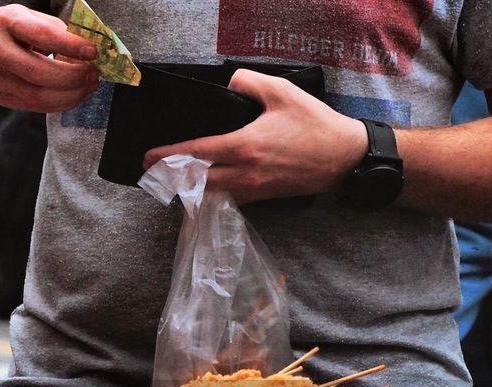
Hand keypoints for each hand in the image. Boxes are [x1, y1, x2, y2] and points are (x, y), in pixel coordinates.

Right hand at [0, 5, 98, 113]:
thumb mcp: (23, 17)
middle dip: (72, 77)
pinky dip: (59, 103)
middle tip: (93, 74)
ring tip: (88, 86)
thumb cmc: (4, 30)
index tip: (92, 52)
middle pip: (38, 73)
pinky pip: (34, 106)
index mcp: (5, 21)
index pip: (41, 35)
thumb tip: (84, 46)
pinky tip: (74, 95)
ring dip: (70, 95)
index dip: (70, 46)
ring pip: (37, 96)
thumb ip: (51, 28)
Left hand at [142, 69, 367, 204]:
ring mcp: (252, 189)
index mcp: (245, 145)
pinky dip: (211, 194)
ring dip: (190, 187)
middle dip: (172, 177)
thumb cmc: (315, 124)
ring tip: (174, 177)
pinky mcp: (261, 198)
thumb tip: (227, 83)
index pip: (197, 152)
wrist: (343, 158)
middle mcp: (245, 172)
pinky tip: (204, 184)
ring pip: (210, 194)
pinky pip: (228, 199)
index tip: (147, 158)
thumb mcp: (283, 92)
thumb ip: (249, 83)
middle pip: (196, 181)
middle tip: (153, 171)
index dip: (168, 155)